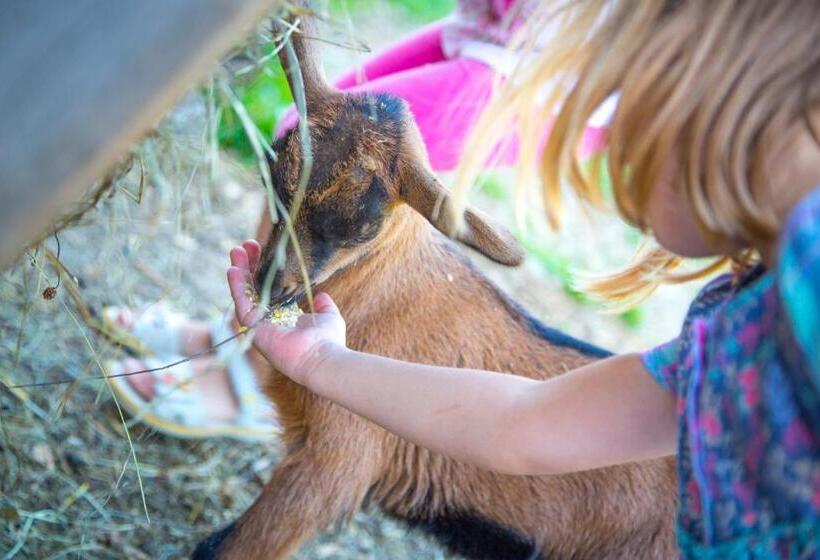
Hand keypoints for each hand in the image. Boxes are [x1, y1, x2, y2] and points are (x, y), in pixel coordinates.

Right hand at [227, 240, 346, 384]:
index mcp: (283, 316)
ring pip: (244, 293)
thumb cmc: (327, 340)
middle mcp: (268, 319)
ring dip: (239, 271)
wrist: (321, 357)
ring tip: (236, 250)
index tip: (264, 250)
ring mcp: (258, 324)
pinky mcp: (253, 327)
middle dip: (249, 265)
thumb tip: (322, 296)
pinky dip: (236, 286)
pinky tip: (233, 269)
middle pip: (253, 287)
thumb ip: (323, 306)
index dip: (266, 269)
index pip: (269, 288)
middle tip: (246, 245)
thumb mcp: (328, 316)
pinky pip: (241, 303)